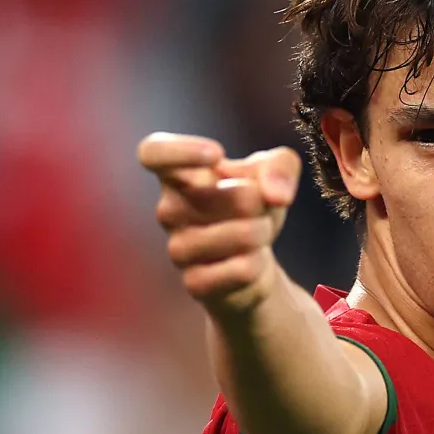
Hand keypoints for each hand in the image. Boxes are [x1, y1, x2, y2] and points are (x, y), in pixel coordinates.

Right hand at [138, 132, 301, 314]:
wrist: (253, 263)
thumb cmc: (253, 208)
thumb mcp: (274, 174)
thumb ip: (281, 165)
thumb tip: (276, 194)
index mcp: (178, 174)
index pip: (153, 152)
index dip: (181, 150)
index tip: (217, 155)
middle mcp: (169, 210)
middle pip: (221, 193)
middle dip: (256, 199)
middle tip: (261, 205)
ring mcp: (178, 249)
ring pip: (240, 234)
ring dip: (262, 231)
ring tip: (257, 234)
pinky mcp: (195, 283)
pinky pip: (242, 269)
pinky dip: (258, 263)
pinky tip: (250, 262)